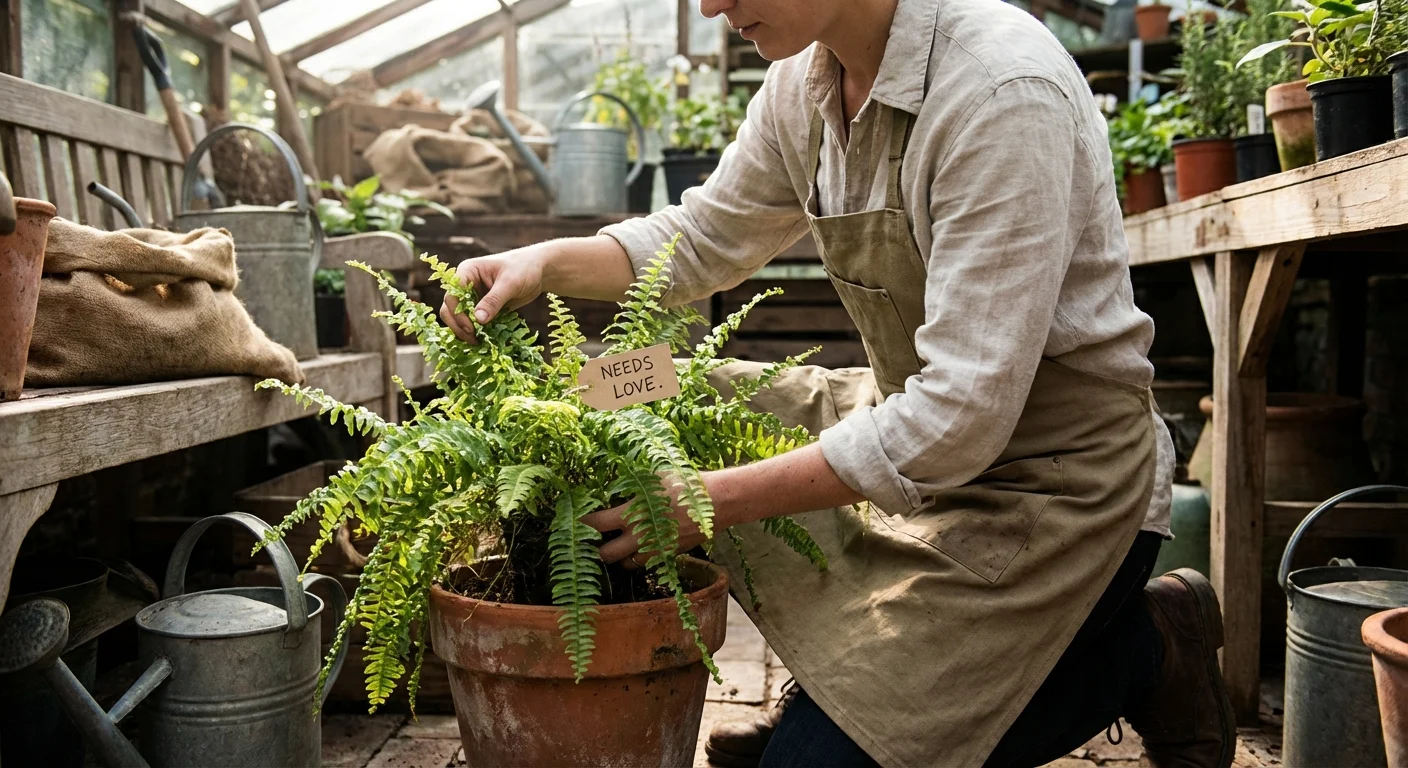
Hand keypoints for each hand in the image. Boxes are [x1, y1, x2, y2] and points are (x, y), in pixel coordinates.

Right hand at [439, 245, 551, 342]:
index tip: (472, 328)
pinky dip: (475, 332)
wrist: (538, 272)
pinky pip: (472, 323)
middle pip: (450, 308)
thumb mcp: (510, 283)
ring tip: (479, 343)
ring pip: (457, 318)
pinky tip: (484, 341)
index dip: (458, 313)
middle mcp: (465, 284)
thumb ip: (493, 301)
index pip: (452, 294)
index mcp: (467, 271)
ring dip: (464, 331)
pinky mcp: (481, 308)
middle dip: (458, 325)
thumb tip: (478, 319)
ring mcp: (472, 297)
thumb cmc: (524, 269)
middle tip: (474, 340)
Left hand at [582, 473, 728, 568]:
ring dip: (619, 556)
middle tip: (592, 541)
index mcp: (633, 513)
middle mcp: (640, 537)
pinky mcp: (669, 555)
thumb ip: (632, 483)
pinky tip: (640, 545)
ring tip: (616, 545)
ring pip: (627, 564)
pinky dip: (640, 557)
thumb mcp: (655, 475)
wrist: (719, 501)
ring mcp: (656, 550)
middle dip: (596, 550)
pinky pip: (647, 563)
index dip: (583, 525)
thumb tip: (612, 481)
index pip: (596, 525)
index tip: (577, 521)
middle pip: (606, 555)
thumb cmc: (685, 481)